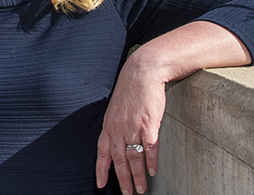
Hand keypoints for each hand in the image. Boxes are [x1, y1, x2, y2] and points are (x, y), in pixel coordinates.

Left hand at [95, 50, 164, 194]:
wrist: (143, 72)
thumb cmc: (130, 88)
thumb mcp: (116, 107)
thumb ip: (115, 124)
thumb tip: (117, 138)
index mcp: (108, 125)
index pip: (102, 153)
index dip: (101, 169)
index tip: (100, 184)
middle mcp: (118, 128)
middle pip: (118, 160)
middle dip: (122, 180)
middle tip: (127, 194)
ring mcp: (132, 127)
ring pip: (134, 158)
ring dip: (138, 176)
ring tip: (141, 189)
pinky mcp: (148, 124)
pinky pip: (149, 149)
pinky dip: (151, 162)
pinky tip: (153, 171)